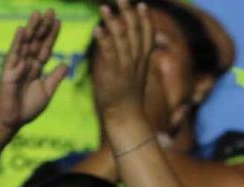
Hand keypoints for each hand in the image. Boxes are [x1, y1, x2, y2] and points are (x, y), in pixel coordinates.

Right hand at [0, 11, 67, 130]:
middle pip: (36, 41)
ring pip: (26, 43)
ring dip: (32, 28)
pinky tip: (22, 30)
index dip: (52, 35)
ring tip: (37, 14)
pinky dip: (18, 42)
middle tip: (50, 10)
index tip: (58, 21)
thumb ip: (55, 77)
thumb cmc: (27, 107)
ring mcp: (16, 65)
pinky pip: (14, 54)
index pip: (46, 47)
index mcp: (36, 68)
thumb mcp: (47, 91)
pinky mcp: (8, 70)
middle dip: (43, 26)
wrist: (13, 119)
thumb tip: (66, 63)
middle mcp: (26, 63)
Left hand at [92, 0, 153, 121]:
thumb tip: (123, 45)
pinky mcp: (114, 75)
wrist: (125, 118)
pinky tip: (97, 29)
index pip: (146, 36)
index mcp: (142, 61)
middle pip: (135, 33)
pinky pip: (109, 55)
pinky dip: (103, 41)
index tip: (142, 5)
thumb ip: (130, 58)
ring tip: (103, 8)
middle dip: (128, 14)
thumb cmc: (126, 98)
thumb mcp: (133, 75)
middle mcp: (136, 62)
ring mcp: (126, 68)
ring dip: (112, 23)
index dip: (145, 20)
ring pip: (122, 41)